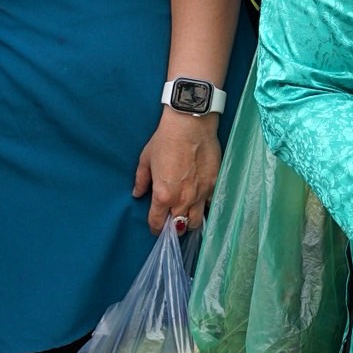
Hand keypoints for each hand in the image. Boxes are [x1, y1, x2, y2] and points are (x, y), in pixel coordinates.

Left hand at [136, 113, 221, 232]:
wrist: (191, 124)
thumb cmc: (165, 140)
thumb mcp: (146, 160)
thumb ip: (141, 181)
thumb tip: (137, 193)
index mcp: (163, 196)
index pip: (158, 224)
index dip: (155, 228)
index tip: (156, 227)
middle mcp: (182, 200)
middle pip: (179, 227)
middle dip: (173, 227)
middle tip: (171, 220)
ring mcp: (201, 194)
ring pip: (196, 221)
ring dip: (189, 221)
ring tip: (186, 214)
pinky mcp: (214, 184)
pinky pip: (209, 204)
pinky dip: (204, 206)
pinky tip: (200, 200)